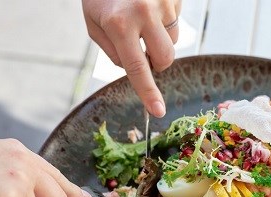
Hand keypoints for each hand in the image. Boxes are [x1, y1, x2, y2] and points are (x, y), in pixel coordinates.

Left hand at [82, 0, 181, 117]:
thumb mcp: (94, 22)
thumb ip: (113, 51)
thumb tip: (137, 69)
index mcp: (119, 24)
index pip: (136, 69)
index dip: (148, 93)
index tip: (158, 111)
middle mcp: (144, 13)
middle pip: (165, 59)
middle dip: (157, 63)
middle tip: (143, 51)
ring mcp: (163, 2)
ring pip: (173, 40)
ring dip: (160, 38)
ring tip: (143, 17)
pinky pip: (176, 19)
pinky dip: (164, 18)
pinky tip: (150, 3)